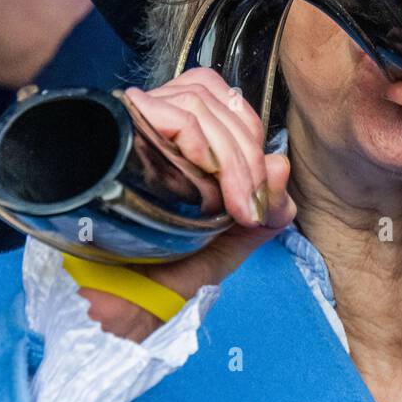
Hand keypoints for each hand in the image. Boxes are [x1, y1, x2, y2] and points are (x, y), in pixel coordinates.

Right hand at [75, 70, 296, 341]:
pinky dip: (212, 154)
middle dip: (248, 153)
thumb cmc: (162, 273)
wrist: (118, 307)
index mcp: (168, 133)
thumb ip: (261, 209)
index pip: (215, 94)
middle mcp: (145, 121)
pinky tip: (218, 194)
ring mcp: (129, 125)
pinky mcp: (119, 134)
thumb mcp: (225, 241)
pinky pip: (179, 121)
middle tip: (253, 205)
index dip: (247, 130)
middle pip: (210, 96)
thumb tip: (283, 167)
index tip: (260, 190)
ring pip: (198, 106)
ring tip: (237, 205)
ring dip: (234, 157)